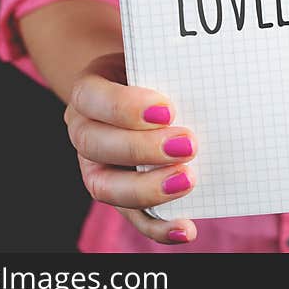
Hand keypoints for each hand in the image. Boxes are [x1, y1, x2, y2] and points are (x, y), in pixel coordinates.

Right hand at [64, 53, 197, 243]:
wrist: (135, 87)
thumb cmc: (149, 72)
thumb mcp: (151, 59)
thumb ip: (165, 67)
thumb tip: (205, 76)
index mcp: (87, 92)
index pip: (92, 98)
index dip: (125, 107)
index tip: (167, 109)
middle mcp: (83, 130)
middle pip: (96, 145)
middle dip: (142, 148)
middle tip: (188, 144)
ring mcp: (96, 166)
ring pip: (107, 187)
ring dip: (148, 188)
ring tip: (187, 181)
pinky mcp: (119, 193)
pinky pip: (133, 217)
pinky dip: (158, 227)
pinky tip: (186, 229)